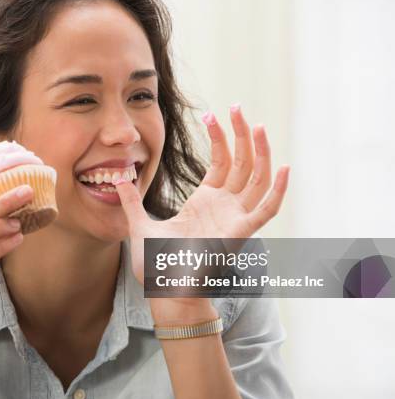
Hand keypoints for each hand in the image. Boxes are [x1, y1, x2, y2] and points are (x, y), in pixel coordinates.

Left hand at [115, 106, 288, 320]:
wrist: (164, 291)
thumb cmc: (156, 265)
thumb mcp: (139, 226)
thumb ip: (131, 201)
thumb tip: (115, 178)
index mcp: (205, 201)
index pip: (220, 161)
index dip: (219, 137)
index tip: (211, 115)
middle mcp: (224, 206)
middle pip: (242, 162)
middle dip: (242, 134)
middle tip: (237, 107)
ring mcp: (235, 217)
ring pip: (256, 178)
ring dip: (259, 151)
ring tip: (256, 124)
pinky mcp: (240, 233)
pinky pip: (266, 210)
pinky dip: (277, 191)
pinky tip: (282, 166)